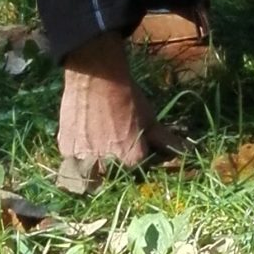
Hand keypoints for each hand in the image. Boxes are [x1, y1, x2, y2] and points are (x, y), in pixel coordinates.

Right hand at [56, 33, 173, 171]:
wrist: (96, 77)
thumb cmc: (128, 97)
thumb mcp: (151, 120)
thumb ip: (166, 141)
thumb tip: (188, 151)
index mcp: (131, 162)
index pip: (139, 171)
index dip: (140, 158)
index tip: (137, 145)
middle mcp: (107, 167)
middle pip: (113, 176)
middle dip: (116, 166)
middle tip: (115, 144)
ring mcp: (83, 160)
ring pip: (90, 175)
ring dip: (95, 167)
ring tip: (99, 146)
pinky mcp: (65, 150)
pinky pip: (72, 161)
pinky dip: (78, 155)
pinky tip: (85, 138)